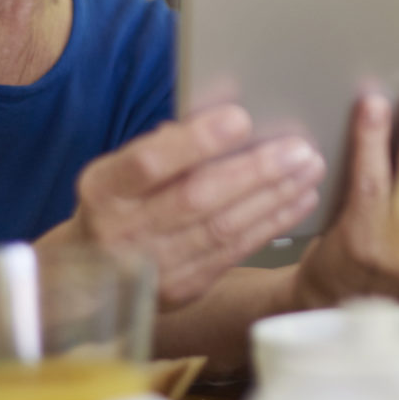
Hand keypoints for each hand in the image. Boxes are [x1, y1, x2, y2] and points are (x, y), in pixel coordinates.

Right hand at [70, 105, 326, 307]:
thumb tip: (223, 109)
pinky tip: (298, 200)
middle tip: (298, 148)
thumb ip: (164, 148)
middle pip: (197, 198)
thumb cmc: (119, 204)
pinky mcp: (181, 290)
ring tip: (309, 169)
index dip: (196, 141)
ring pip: (223, 228)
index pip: (149, 162)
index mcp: (103, 190)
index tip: (240, 117)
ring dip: (274, 197)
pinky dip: (271, 224)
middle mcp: (122, 232)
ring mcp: (152, 267)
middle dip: (255, 171)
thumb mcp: (120, 173)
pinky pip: (234, 253)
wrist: (89, 277)